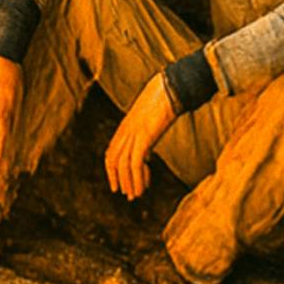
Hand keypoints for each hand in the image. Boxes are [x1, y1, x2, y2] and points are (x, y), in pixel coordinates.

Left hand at [105, 75, 179, 200]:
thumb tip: (145, 153)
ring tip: (136, 195)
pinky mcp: (144, 137)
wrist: (171, 87)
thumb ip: (145, 136)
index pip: (111, 152)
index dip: (112, 170)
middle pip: (114, 160)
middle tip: (127, 194)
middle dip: (118, 179)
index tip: (118, 183)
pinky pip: (136, 163)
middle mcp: (125, 131)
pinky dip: (137, 178)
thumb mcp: (151, 120)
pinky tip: (142, 188)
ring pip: (124, 165)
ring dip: (129, 183)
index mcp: (125, 126)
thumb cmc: (165, 100)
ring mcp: (133, 134)